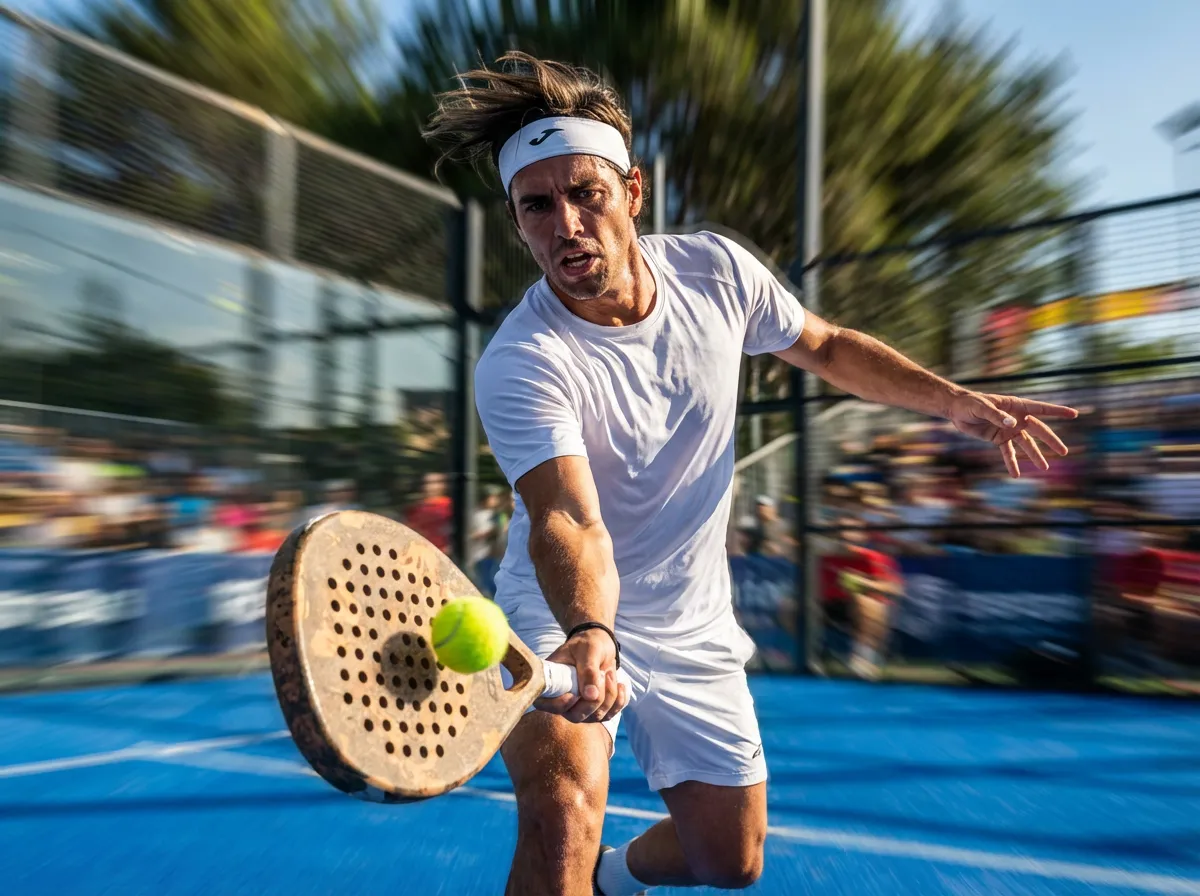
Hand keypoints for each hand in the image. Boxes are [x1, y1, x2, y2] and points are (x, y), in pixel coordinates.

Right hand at [536, 628, 627, 723]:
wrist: (599, 644)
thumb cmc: (587, 643)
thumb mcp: (588, 651)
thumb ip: (588, 671)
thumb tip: (591, 696)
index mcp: (552, 682)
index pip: (545, 704)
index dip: (559, 705)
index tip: (574, 695)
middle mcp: (563, 699)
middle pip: (575, 715)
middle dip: (594, 700)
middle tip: (602, 675)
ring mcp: (579, 707)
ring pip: (595, 716)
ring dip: (609, 695)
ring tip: (609, 672)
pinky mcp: (596, 709)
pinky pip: (609, 714)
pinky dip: (618, 700)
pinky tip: (619, 684)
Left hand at [946, 391, 1078, 477]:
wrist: (956, 410)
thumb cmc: (970, 403)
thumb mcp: (982, 407)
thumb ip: (997, 416)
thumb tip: (1013, 425)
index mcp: (1016, 406)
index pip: (1040, 409)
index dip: (1057, 411)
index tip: (1073, 414)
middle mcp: (1016, 418)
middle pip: (1037, 430)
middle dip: (1051, 440)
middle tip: (1064, 452)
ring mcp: (1009, 430)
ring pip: (1026, 444)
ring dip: (1034, 455)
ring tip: (1043, 467)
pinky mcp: (999, 439)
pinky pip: (1008, 452)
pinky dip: (1011, 463)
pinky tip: (1016, 474)